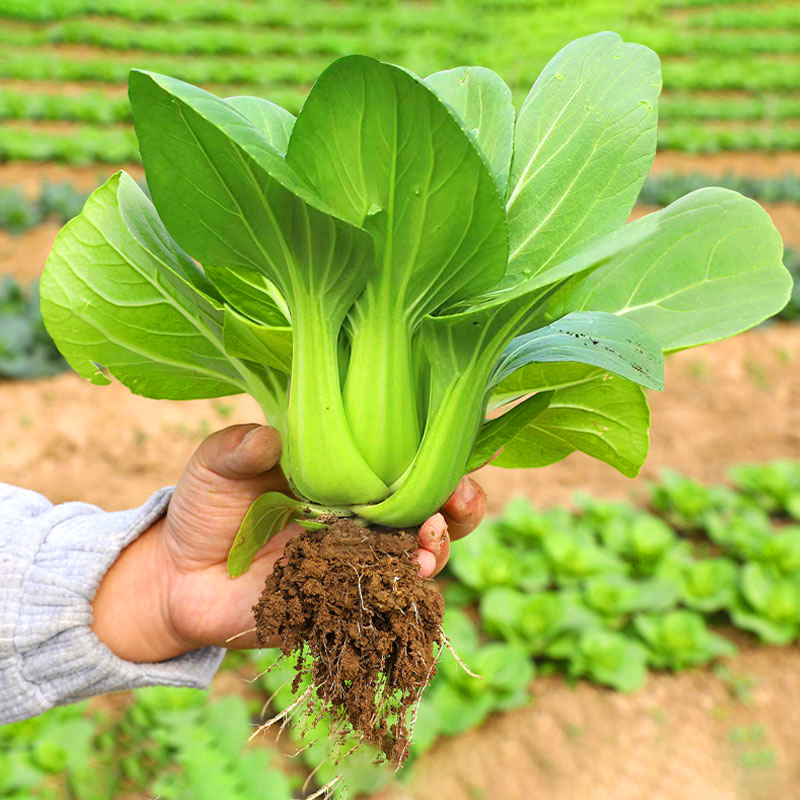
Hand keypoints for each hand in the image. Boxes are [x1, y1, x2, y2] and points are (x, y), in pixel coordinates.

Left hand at [91, 424, 485, 662]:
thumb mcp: (216, 466)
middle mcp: (361, 519)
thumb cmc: (206, 507)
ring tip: (425, 547)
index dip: (438, 460)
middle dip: (457, 509)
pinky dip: (400, 595)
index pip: (404, 463)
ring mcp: (355, 564)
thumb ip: (238, 447)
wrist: (180, 577)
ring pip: (415, 558)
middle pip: (429, 512)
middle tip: (457, 502)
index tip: (456, 459)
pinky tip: (401, 583)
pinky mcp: (340, 605)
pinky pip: (381, 603)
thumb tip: (267, 438)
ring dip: (435, 551)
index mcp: (345, 476)